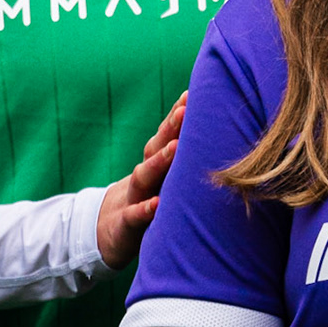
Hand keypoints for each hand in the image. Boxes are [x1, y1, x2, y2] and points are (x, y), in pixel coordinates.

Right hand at [96, 90, 187, 269]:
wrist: (109, 232)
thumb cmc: (148, 203)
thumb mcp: (164, 183)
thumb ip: (184, 163)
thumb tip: (218, 139)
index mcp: (156, 166)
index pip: (166, 136)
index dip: (178, 116)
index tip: (193, 94)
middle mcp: (144, 177)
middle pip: (155, 148)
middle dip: (170, 128)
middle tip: (186, 109)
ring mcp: (133, 198)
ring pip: (143, 177)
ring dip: (159, 161)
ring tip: (175, 147)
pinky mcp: (125, 224)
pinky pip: (134, 215)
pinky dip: (144, 209)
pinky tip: (156, 204)